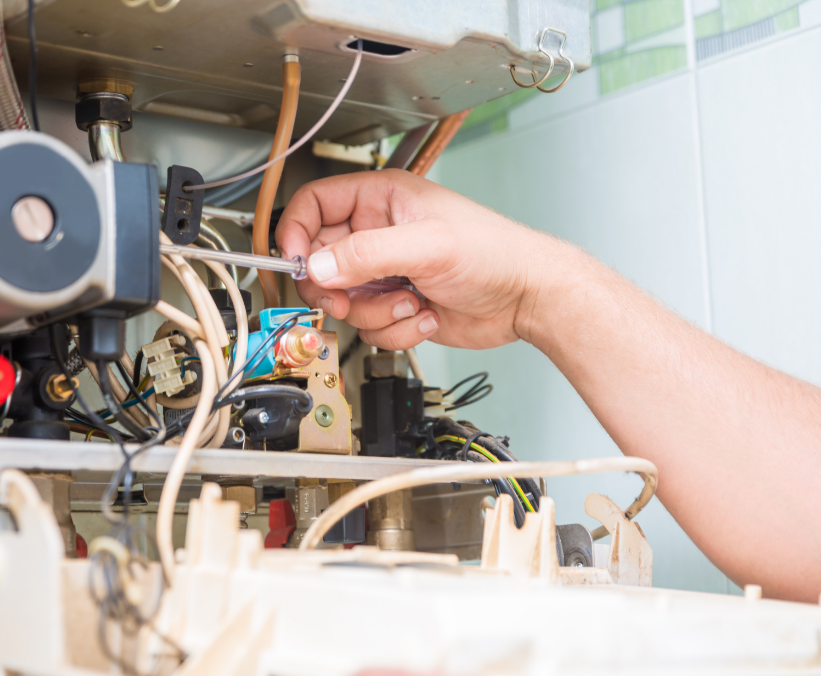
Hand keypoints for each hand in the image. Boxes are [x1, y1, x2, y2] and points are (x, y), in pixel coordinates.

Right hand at [275, 170, 575, 349]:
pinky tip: (426, 314)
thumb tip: (317, 267)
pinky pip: (368, 327)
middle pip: (320, 262)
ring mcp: (385, 274)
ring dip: (375, 313)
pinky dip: (395, 330)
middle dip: (336, 288)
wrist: (525, 298)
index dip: (296, 233)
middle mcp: (378, 235)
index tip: (295, 263)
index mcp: (381, 200)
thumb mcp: (427, 246)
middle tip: (349, 297)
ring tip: (412, 302)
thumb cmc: (494, 254)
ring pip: (343, 302)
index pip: (313, 206)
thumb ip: (366, 254)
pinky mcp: (395, 306)